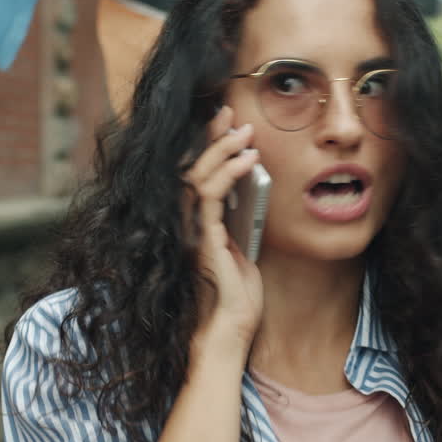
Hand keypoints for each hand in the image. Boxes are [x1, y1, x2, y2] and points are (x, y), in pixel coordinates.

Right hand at [181, 105, 263, 345]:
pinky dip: (229, 174)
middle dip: (210, 137)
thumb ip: (241, 221)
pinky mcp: (204, 239)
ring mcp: (193, 231)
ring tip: (244, 133)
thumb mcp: (244, 248)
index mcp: (198, 224)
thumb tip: (251, 189)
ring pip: (197, 177)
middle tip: (228, 113)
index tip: (224, 121)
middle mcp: (190, 224)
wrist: (233, 328)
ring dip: (221, 150)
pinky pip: (210, 197)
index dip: (207, 145)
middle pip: (191, 168)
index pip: (197, 174)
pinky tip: (248, 161)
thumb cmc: (239, 297)